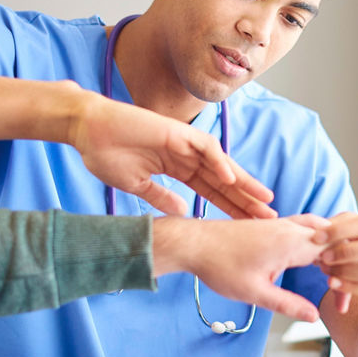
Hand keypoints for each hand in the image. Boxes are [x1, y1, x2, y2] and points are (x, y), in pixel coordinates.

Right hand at [70, 89, 275, 219]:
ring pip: (221, 163)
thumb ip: (162, 197)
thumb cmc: (106, 155)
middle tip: (269, 217)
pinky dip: (218, 161)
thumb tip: (183, 212)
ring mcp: (183, 143)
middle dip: (245, 198)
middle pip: (223, 180)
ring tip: (263, 199)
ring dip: (243, 181)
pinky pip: (204, 146)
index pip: (211, 191)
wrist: (87, 131)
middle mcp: (186, 156)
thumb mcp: (138, 185)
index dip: (230, 207)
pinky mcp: (177, 131)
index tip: (249, 225)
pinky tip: (231, 178)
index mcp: (177, 169)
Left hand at [153, 215, 329, 321]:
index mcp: (291, 243)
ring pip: (321, 230)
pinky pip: (306, 227)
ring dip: (332, 249)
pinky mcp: (272, 224)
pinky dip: (318, 241)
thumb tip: (313, 316)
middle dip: (346, 262)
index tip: (343, 302)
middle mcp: (290, 228)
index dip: (348, 277)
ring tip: (337, 273)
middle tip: (346, 289)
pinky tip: (315, 256)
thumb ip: (287, 304)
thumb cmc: (219, 265)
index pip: (336, 254)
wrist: (195, 242)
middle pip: (334, 238)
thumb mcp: (255, 293)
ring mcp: (281, 223)